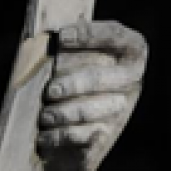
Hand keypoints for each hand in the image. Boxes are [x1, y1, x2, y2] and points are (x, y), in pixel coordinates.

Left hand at [37, 20, 147, 170]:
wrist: (73, 127)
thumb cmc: (67, 76)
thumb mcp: (70, 57)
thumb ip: (62, 47)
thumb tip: (41, 44)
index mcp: (127, 52)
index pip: (117, 36)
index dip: (90, 34)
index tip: (61, 36)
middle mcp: (129, 80)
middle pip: (100, 78)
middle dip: (72, 84)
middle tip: (50, 91)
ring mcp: (119, 110)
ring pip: (88, 111)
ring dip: (62, 113)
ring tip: (44, 116)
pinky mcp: (103, 136)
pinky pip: (80, 135)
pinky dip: (58, 135)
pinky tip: (43, 135)